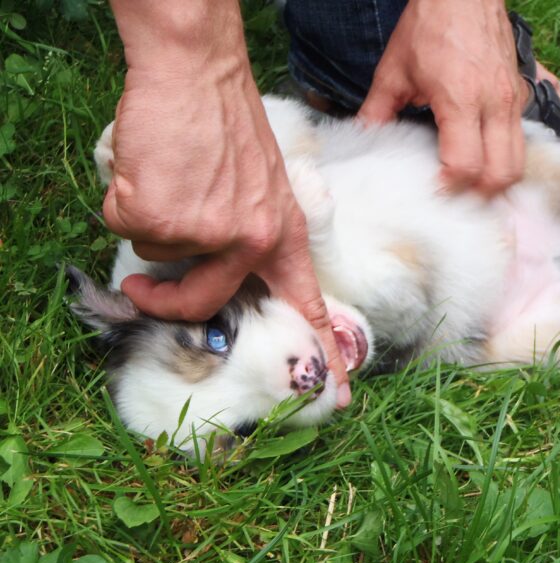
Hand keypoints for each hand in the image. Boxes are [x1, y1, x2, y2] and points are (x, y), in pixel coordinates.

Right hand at [106, 0, 349, 405]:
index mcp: (282, 234)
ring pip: (158, 255)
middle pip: (199, 302)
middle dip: (158, 302)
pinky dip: (127, 198)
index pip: (307, 306)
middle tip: (138, 290)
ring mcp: (209, 231)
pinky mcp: (165, 217)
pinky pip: (128, 225)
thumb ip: (247, 232)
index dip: (322, 356)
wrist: (198, 72)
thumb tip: (209, 270)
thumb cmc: (226, 125)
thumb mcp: (259, 185)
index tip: (339, 400)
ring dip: (151, 218)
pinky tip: (151, 166)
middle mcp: (251, 240)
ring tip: (169, 175)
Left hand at [359, 0, 526, 194]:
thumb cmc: (429, 26)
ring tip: (472, 184)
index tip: (436, 191)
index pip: (466, 164)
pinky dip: (508, 157)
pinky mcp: (521, 94)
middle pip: (502, 172)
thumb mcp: (393, 71)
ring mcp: (513, 99)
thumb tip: (362, 140)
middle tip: (458, 197)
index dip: (450, 186)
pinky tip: (487, 160)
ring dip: (498, 179)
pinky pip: (522, 138)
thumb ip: (377, 111)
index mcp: (462, 99)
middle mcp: (495, 103)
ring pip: (519, 160)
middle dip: (482, 193)